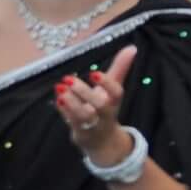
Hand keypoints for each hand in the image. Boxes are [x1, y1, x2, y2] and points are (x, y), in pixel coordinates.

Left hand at [53, 49, 136, 164]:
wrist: (103, 141)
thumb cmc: (106, 109)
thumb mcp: (113, 90)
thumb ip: (120, 68)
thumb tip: (132, 48)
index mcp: (114, 101)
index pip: (116, 92)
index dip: (107, 84)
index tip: (95, 73)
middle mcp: (106, 114)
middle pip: (100, 105)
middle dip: (84, 92)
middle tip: (68, 79)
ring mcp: (94, 124)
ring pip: (84, 116)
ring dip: (72, 102)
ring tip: (61, 87)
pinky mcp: (81, 132)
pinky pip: (73, 122)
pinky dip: (65, 111)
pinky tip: (59, 99)